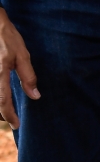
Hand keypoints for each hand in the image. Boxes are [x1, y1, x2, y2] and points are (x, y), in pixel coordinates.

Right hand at [0, 8, 38, 129]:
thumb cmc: (6, 37)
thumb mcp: (22, 55)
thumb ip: (28, 76)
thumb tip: (35, 96)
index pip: (2, 101)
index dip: (9, 115)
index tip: (16, 125)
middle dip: (1, 113)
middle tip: (12, 120)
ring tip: (7, 111)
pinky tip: (3, 96)